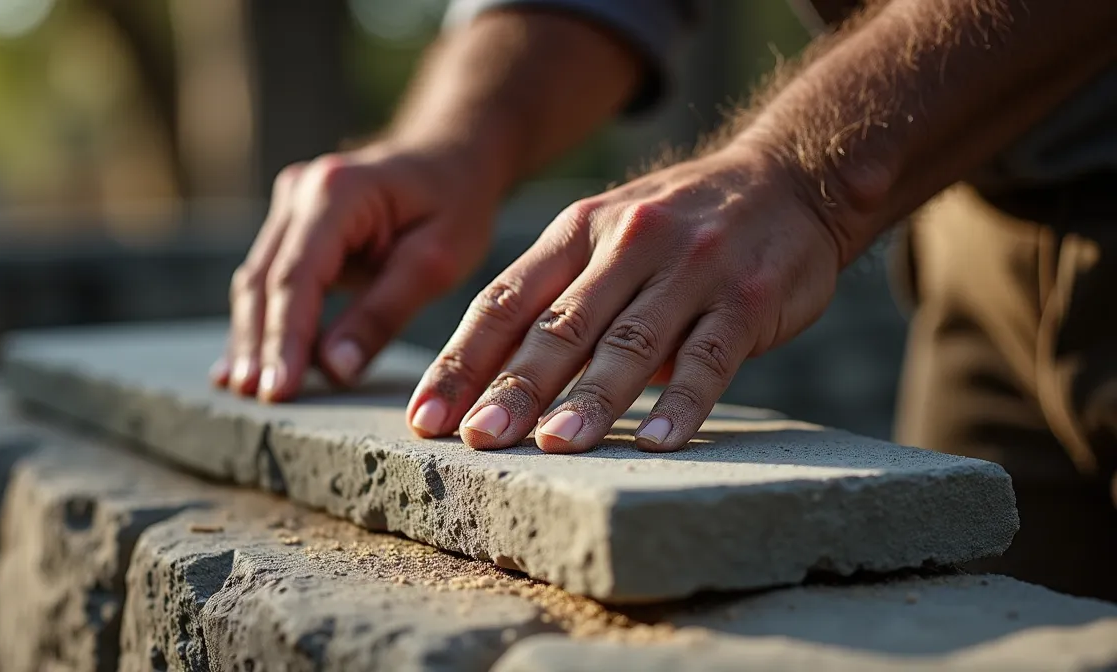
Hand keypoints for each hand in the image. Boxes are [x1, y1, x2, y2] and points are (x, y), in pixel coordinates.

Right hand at [213, 142, 498, 400]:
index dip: (285, 338)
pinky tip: (244, 366)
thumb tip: (332, 371)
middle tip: (255, 402)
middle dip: (260, 345)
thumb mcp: (435, 263)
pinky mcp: (290, 223)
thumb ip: (383, 314)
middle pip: (266, 281)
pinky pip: (269, 278)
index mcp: (338, 192)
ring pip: (258, 282)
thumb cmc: (454, 205)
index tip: (277, 391)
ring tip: (242, 393)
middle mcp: (300, 190)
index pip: (298, 277)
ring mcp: (289, 203)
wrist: (452, 157)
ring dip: (252, 338)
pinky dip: (263, 322)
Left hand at [404, 143, 841, 450]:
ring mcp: (691, 267)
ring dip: (591, 398)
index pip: (504, 301)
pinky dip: (683, 402)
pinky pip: (711, 356)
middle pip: (559, 326)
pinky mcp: (748, 297)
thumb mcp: (607, 235)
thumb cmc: (677, 225)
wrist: (790, 176)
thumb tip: (491, 386)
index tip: (427, 417)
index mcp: (577, 230)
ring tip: (555, 446)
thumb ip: (560, 297)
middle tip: (477, 439)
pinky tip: (656, 442)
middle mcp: (627, 242)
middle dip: (513, 387)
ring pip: (630, 342)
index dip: (462, 361)